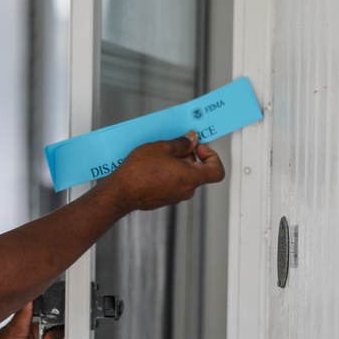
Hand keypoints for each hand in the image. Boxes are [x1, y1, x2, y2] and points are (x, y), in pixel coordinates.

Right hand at [105, 131, 224, 210]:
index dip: (212, 157)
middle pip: (198, 171)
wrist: (121, 191)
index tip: (199, 148)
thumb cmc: (139, 172)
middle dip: (188, 156)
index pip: (216, 171)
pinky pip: (172, 184)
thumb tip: (191, 139)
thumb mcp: (162, 147)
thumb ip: (182, 143)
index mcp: (191, 177)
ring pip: (183, 177)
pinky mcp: (163, 199)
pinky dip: (167, 174)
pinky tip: (152, 166)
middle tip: (175, 146)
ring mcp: (174, 197)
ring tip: (159, 155)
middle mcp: (186, 190)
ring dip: (176, 165)